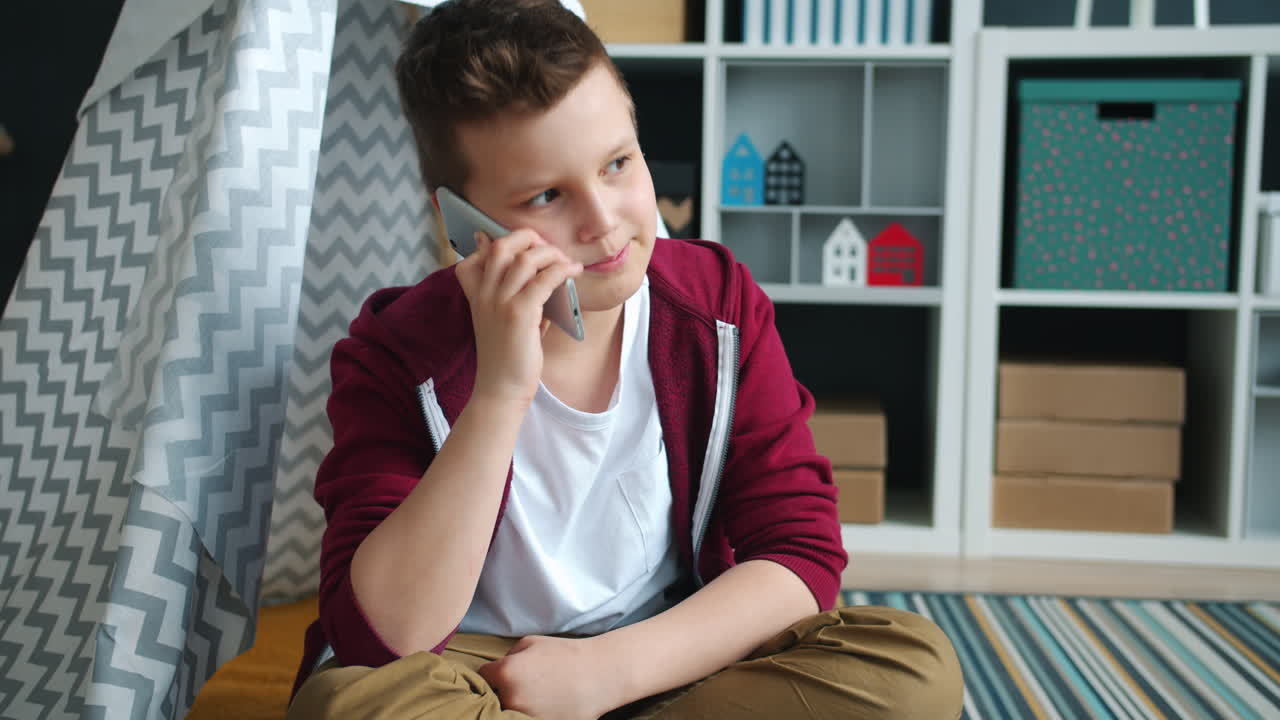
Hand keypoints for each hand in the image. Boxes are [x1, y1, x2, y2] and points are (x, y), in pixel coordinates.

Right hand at [454, 230, 581, 407]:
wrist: (500, 388)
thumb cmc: (507, 355)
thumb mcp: (500, 320)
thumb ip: (514, 294)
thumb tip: (538, 270)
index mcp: (475, 295)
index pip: (476, 255)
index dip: (498, 244)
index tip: (521, 247)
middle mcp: (483, 294)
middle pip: (501, 245)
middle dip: (528, 238)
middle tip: (547, 248)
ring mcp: (499, 302)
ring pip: (524, 258)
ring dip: (550, 254)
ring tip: (565, 262)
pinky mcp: (519, 314)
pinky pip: (544, 279)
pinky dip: (562, 270)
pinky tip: (573, 272)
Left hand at [477, 635, 620, 719]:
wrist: (599, 675)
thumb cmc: (565, 654)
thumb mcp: (531, 643)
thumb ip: (508, 655)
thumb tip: (497, 669)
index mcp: (506, 672)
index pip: (482, 677)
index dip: (492, 674)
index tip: (502, 673)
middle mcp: (511, 698)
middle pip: (492, 699)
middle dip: (502, 691)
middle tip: (523, 684)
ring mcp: (524, 717)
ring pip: (507, 713)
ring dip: (516, 705)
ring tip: (536, 695)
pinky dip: (531, 713)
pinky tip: (545, 705)